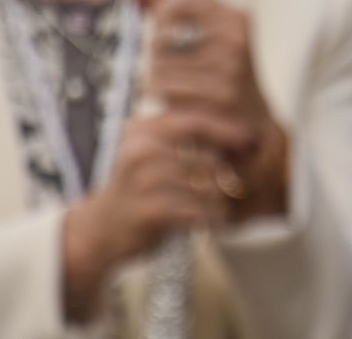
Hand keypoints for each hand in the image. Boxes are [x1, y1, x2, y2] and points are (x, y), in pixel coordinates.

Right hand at [61, 111, 233, 320]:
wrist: (99, 230)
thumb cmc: (138, 189)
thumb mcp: (151, 152)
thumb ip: (185, 138)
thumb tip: (240, 129)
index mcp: (143, 131)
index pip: (195, 121)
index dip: (228, 130)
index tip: (251, 140)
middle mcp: (141, 152)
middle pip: (207, 157)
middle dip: (226, 174)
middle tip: (233, 185)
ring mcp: (143, 182)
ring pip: (206, 187)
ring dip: (220, 201)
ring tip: (220, 207)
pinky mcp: (149, 212)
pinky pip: (197, 212)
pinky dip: (211, 219)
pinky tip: (212, 222)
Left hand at [138, 0, 290, 222]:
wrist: (258, 130)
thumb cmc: (224, 78)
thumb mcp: (207, 37)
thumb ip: (169, 8)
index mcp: (236, 18)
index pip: (174, 5)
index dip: (160, 23)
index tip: (168, 39)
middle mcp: (235, 41)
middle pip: (159, 45)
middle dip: (159, 65)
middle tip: (176, 80)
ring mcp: (229, 73)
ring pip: (158, 76)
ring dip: (159, 92)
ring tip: (179, 99)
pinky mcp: (219, 105)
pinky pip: (166, 103)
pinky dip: (164, 111)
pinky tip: (180, 115)